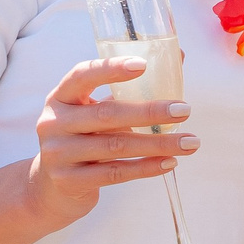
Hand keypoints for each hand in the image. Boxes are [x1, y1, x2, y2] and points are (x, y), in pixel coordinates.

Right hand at [25, 57, 192, 226]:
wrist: (52, 187)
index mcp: (61, 97)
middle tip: (185, 110)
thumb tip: (178, 56)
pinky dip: (146, 168)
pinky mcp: (69, 181)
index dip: (111, 69)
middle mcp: (53, 122)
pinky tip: (170, 163)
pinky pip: (115, 173)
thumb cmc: (85, 138)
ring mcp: (58, 153)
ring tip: (190, 142)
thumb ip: (129, 89)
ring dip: (158, 144)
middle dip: (150, 112)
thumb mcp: (95, 111)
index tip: (143, 65)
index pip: (82, 75)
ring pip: (116, 146)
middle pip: (107, 114)